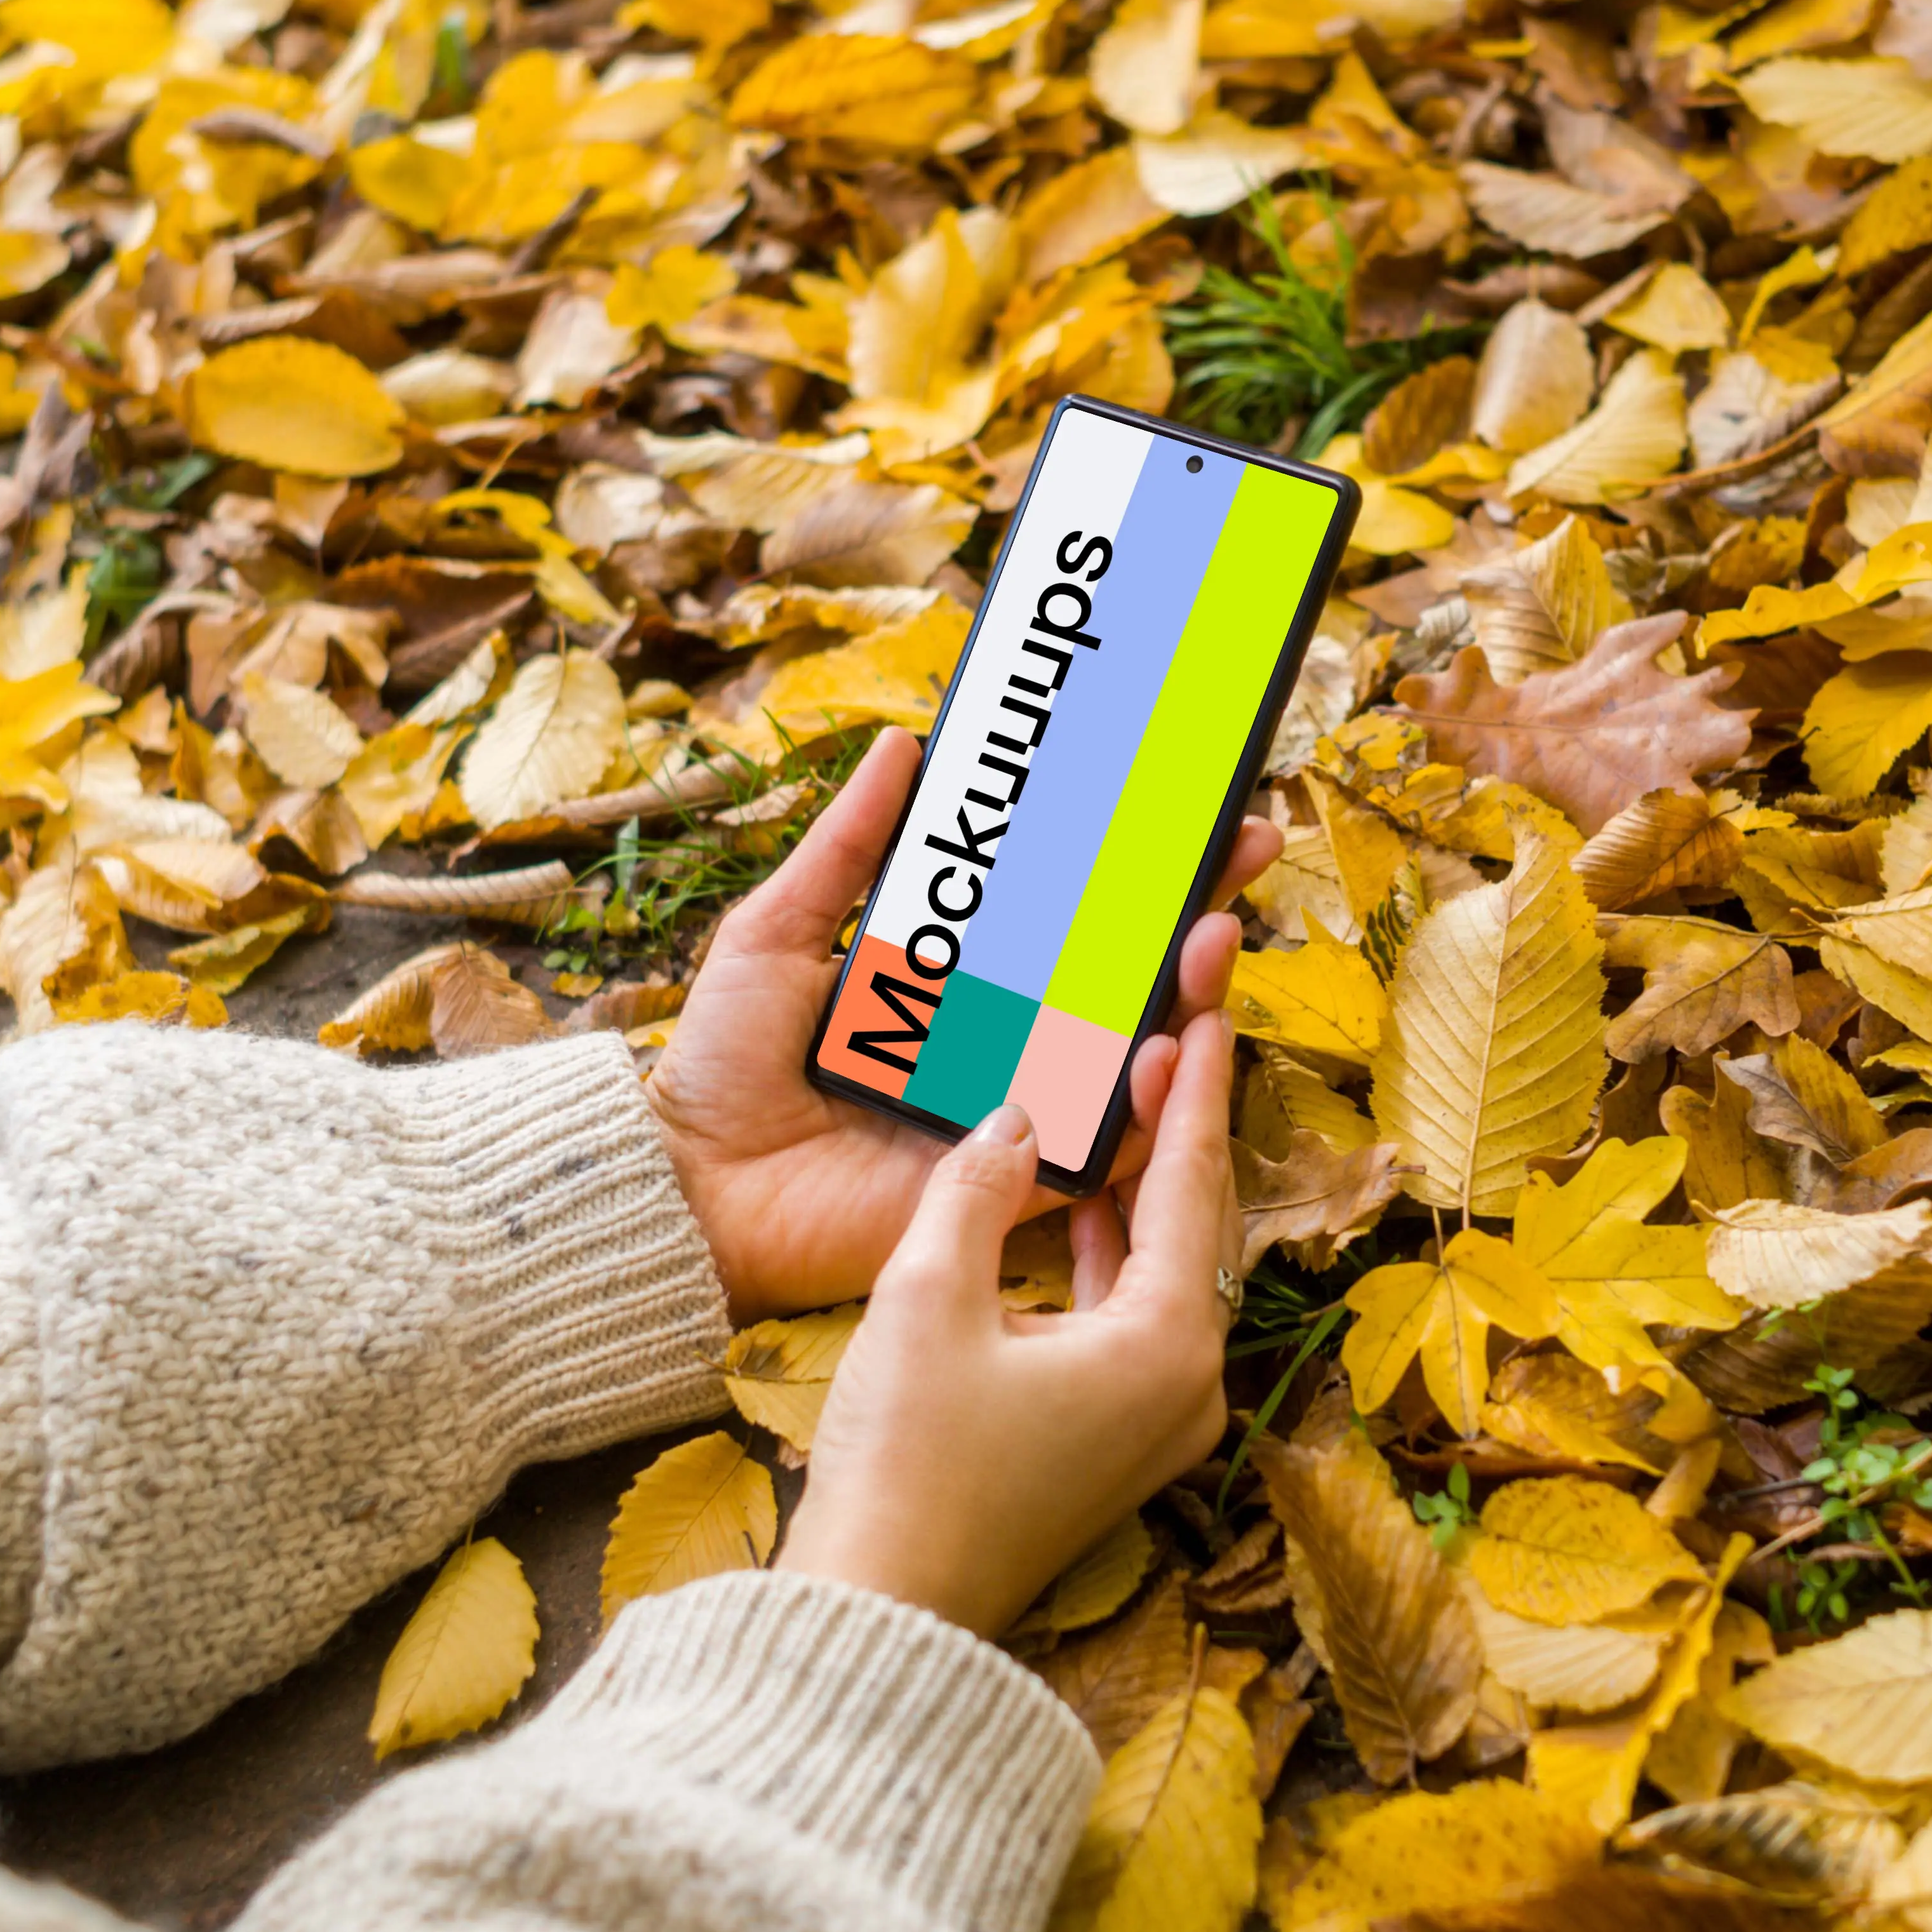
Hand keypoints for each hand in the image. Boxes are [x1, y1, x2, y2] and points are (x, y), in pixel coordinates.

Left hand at [643, 726, 1277, 1324]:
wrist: (695, 1188)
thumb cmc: (722, 1067)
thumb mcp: (775, 933)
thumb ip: (845, 849)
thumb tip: (902, 744)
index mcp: (951, 976)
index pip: (1057, 907)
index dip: (1120, 861)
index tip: (1178, 802)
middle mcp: (996, 1036)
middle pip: (1116, 971)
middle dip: (1187, 911)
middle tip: (1236, 850)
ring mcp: (1013, 1106)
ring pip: (1129, 1050)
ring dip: (1184, 993)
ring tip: (1211, 936)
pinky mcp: (1014, 1180)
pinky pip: (1100, 1146)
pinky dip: (1142, 1103)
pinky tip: (1163, 1046)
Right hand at [776, 1013, 1240, 1638]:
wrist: (883, 1610)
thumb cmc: (907, 1461)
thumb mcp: (929, 1297)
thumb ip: (977, 1187)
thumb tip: (1017, 1116)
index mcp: (1166, 1347)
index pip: (1191, 1185)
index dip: (1194, 1090)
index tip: (1206, 1012)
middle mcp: (1185, 1388)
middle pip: (1192, 1226)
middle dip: (1175, 1129)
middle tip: (1167, 1032)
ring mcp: (1151, 1423)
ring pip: (1157, 1272)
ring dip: (1133, 1188)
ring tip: (1119, 1092)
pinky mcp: (1108, 1442)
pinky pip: (1123, 1318)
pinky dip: (1099, 1252)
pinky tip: (1070, 1199)